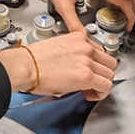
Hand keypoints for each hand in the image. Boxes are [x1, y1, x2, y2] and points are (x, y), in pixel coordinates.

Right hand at [0, 30, 116, 99]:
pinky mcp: (86, 75)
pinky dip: (101, 93)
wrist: (24, 66)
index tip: (90, 72)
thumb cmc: (33, 60)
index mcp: (78, 38)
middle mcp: (85, 47)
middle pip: (109, 63)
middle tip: (91, 83)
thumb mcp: (58, 48)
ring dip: (101, 84)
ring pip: (110, 75)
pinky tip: (89, 95)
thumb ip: (74, 54)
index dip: (97, 65)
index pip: (100, 52)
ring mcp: (87, 60)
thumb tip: (78, 67)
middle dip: (102, 75)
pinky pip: (106, 86)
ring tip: (88, 90)